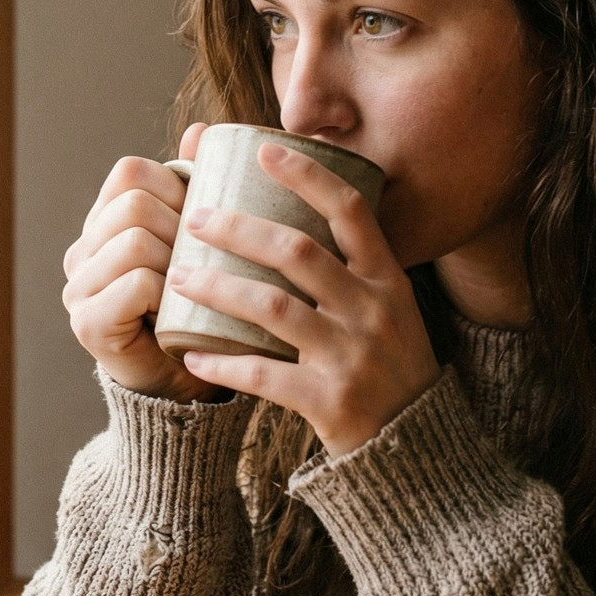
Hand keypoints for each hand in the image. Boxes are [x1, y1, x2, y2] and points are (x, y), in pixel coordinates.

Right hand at [62, 122, 227, 403]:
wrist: (189, 383)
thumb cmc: (200, 305)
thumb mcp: (203, 240)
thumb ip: (197, 186)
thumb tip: (202, 130)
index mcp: (104, 223)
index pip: (131, 172)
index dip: (176, 187)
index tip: (200, 222)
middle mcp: (81, 251)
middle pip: (133, 202)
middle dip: (179, 227)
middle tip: (199, 261)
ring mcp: (78, 288)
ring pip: (134, 239)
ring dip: (174, 260)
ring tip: (189, 287)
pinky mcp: (88, 324)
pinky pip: (134, 283)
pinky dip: (165, 292)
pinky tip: (176, 310)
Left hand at [168, 142, 440, 455]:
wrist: (415, 445)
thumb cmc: (389, 365)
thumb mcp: (388, 308)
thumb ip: (349, 267)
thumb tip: (292, 213)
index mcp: (386, 280)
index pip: (350, 211)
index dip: (307, 175)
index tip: (263, 150)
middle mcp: (372, 310)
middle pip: (298, 252)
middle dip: (239, 229)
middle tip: (195, 217)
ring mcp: (351, 356)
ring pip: (272, 307)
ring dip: (218, 287)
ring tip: (179, 275)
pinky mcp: (329, 401)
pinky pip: (264, 375)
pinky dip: (223, 364)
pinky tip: (192, 355)